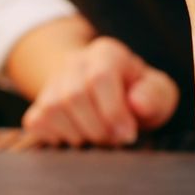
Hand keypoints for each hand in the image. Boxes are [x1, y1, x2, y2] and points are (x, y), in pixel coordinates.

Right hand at [21, 37, 178, 146]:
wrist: (112, 95)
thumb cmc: (140, 95)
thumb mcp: (158, 92)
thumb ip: (154, 96)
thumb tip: (138, 104)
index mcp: (107, 53)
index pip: (100, 77)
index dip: (113, 112)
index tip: (128, 135)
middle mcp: (75, 62)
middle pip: (73, 96)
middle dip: (97, 129)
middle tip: (114, 141)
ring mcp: (52, 83)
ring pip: (52, 110)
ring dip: (79, 136)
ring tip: (99, 139)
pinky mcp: (38, 105)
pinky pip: (36, 123)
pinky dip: (57, 139)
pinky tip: (78, 138)